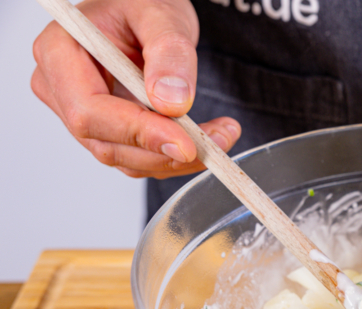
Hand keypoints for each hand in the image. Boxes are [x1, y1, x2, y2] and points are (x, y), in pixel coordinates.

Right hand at [31, 0, 240, 178]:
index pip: (89, 110)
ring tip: (221, 135)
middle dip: (165, 151)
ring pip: (128, 159)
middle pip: (107, 143)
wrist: (149, 18)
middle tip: (217, 142)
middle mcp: (62, 90)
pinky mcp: (109, 132)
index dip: (138, 132)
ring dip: (178, 158)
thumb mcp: (161, 15)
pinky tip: (207, 139)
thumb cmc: (144, 6)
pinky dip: (177, 156)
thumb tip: (172, 102)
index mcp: (60, 53)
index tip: (184, 143)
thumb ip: (169, 54)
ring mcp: (84, 115)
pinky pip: (142, 158)